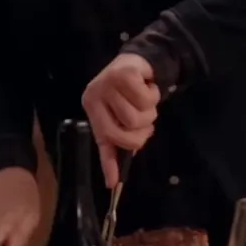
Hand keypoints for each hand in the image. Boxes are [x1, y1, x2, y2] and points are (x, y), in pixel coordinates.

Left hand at [82, 53, 160, 186]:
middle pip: (125, 130)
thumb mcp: (118, 117)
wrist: (137, 61)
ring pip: (137, 115)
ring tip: (147, 101)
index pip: (103, 138)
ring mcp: (107, 82)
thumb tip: (113, 181)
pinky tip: (149, 87)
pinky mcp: (123, 72)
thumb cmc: (126, 93)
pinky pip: (145, 98)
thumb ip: (117, 143)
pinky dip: (153, 95)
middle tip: (147, 122)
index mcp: (92, 108)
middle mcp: (95, 95)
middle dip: (142, 130)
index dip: (109, 162)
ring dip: (150, 111)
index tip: (113, 184)